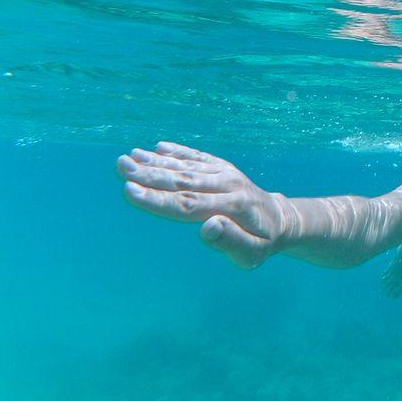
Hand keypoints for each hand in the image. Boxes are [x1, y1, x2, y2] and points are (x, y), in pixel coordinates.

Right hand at [117, 141, 288, 268]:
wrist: (281, 218)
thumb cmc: (262, 242)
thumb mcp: (252, 253)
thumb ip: (230, 242)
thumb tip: (207, 227)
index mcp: (231, 206)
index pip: (187, 204)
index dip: (157, 199)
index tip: (129, 191)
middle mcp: (227, 184)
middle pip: (183, 180)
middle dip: (149, 174)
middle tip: (121, 166)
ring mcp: (225, 173)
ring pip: (187, 166)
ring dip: (157, 161)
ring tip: (130, 156)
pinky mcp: (223, 167)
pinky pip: (199, 157)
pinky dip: (179, 151)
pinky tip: (159, 147)